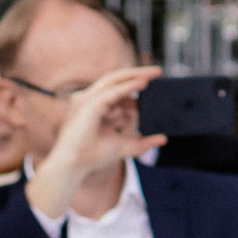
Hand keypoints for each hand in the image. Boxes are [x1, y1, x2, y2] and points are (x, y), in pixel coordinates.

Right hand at [24, 67, 164, 216]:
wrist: (73, 166)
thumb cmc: (92, 156)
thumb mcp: (124, 146)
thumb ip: (142, 142)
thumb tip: (163, 139)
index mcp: (94, 105)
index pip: (116, 88)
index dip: (135, 85)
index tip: (154, 86)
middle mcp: (89, 98)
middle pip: (115, 78)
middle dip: (137, 73)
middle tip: (158, 71)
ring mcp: (87, 99)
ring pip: (114, 80)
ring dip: (135, 75)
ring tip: (154, 74)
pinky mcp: (89, 104)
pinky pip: (112, 91)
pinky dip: (128, 86)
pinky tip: (142, 83)